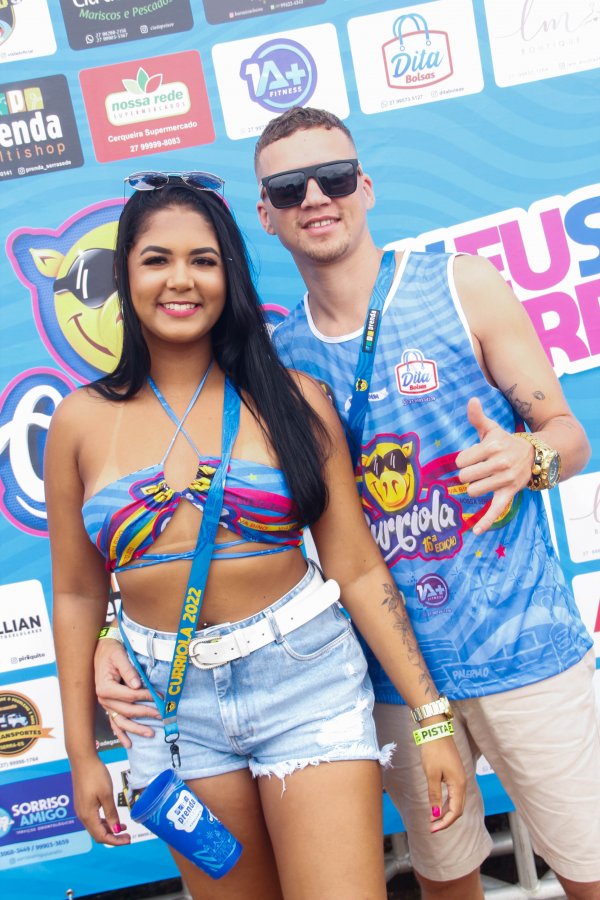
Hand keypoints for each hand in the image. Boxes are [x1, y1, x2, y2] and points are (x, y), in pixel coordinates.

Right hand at [71, 755, 130, 844]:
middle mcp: (82, 815)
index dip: (115, 841)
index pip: (101, 836)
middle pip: (97, 834)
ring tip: (123, 827)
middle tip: (127, 836)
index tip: (128, 840)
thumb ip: (111, 814)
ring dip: (109, 829)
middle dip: (113, 837)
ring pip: (95, 826)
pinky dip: (103, 821)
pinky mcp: (82, 802)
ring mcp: (81, 809)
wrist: (82, 759)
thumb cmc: (95, 775)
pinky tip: (112, 817)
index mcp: (87, 815)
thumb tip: (116, 830)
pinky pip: (93, 818)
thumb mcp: (107, 794)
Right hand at [95, 638, 160, 747]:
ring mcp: (106, 705)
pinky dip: (121, 734)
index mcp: (105, 688)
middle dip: (146, 713)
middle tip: (162, 715)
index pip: (130, 696)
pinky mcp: (108, 706)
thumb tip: (138, 685)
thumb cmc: (111, 652)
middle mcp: (104, 699)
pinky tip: (129, 744)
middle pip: (128, 710)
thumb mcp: (120, 656)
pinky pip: (114, 723)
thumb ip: (128, 671)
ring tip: (151, 734)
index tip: (160, 697)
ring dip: (136, 729)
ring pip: (121, 721)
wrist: (101, 650)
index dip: (146, 696)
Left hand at [418, 735, 465, 831]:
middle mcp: (462, 783)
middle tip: (432, 827)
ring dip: (445, 812)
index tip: (432, 829)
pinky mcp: (455, 774)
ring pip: (456, 802)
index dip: (444, 823)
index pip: (455, 812)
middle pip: (457, 809)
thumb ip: (434, 795)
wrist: (436, 731)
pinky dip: (446, 803)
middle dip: (445, 820)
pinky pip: (453, 794)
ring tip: (432, 819)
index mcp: (459, 785)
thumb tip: (435, 814)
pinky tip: (437, 806)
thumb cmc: (433, 751)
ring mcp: (460, 778)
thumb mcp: (431, 774)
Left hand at [455, 397, 532, 534]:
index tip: (472, 459)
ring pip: (474, 491)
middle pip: (465, 477)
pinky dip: (485, 522)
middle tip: (477, 471)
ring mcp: (505, 480)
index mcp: (492, 446)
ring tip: (483, 481)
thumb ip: (478, 417)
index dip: (463, 461)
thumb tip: (471, 400)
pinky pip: (495, 510)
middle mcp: (500, 463)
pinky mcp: (509, 494)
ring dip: (474, 488)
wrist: (536, 456)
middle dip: (467, 475)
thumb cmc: (506, 442)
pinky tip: (475, 531)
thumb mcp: (492, 429)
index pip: (461, 460)